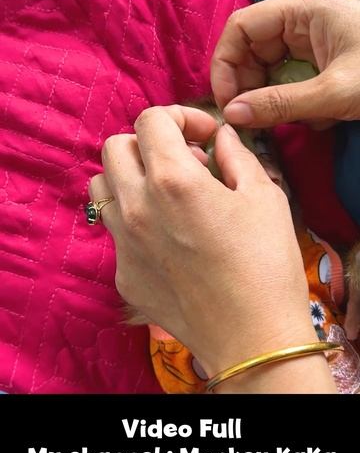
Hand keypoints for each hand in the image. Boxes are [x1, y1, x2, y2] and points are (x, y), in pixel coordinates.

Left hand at [89, 105, 319, 380]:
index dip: (179, 116)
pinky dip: (134, 221)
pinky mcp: (123, 274)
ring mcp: (123, 242)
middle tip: (182, 162)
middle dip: (148, 143)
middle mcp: (137, 206)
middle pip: (115, 147)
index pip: (150, 119)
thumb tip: (220, 137)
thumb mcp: (264, 197)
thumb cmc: (266, 264)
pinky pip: (114, 231)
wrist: (252, 336)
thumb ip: (237, 156)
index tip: (202, 136)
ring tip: (164, 193)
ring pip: (102, 187)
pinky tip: (168, 239)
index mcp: (173, 179)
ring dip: (129, 177)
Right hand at [211, 0, 359, 128]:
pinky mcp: (322, 61)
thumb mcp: (334, 92)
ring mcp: (313, 41)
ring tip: (285, 122)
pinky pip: (291, 82)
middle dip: (248, 88)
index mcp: (304, 9)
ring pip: (270, 70)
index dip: (225, 65)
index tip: (226, 103)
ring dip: (272, 100)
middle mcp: (303, 20)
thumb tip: (232, 114)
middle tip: (250, 121)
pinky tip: (312, 119)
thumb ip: (281, 104)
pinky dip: (293, 104)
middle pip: (252, 50)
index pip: (241, 27)